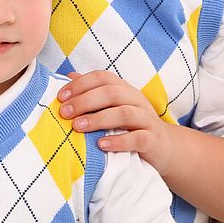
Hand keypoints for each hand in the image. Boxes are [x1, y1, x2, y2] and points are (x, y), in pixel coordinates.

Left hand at [57, 70, 178, 174]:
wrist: (163, 147)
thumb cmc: (130, 125)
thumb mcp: (112, 106)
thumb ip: (92, 91)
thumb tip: (69, 75)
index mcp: (124, 89)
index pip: (102, 77)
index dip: (80, 84)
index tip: (60, 97)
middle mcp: (136, 99)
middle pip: (111, 93)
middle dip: (84, 101)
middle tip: (64, 113)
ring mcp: (146, 119)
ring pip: (124, 113)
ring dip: (98, 119)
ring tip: (78, 127)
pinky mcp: (152, 139)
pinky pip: (138, 138)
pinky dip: (119, 141)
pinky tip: (101, 145)